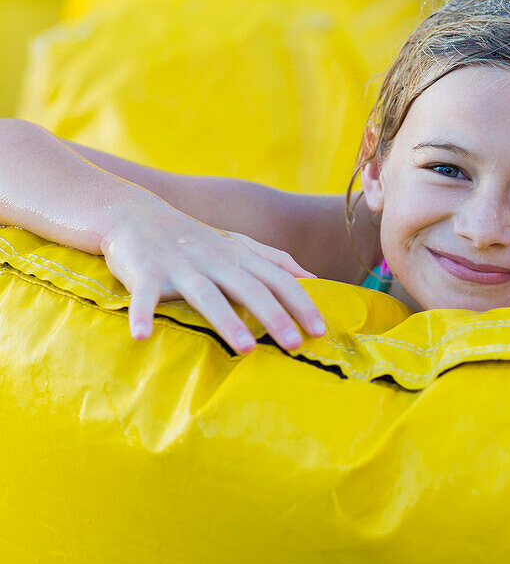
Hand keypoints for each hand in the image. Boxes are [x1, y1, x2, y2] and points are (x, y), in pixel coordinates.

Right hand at [100, 205, 326, 352]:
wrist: (134, 214)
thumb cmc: (194, 238)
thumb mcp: (237, 245)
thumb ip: (275, 260)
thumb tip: (313, 278)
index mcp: (239, 257)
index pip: (278, 280)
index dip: (301, 304)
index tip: (321, 331)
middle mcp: (215, 261)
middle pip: (250, 288)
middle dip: (274, 316)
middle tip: (295, 345)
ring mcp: (180, 267)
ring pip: (207, 295)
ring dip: (226, 321)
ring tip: (245, 349)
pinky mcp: (145, 274)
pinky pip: (144, 296)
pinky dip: (141, 315)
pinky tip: (141, 337)